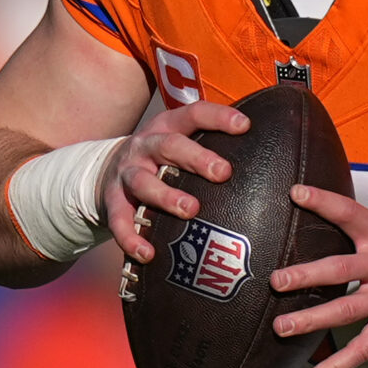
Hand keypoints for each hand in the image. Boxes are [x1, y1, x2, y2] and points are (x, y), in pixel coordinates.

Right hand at [103, 101, 247, 263]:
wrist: (103, 171)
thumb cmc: (159, 159)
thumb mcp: (178, 142)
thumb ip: (210, 146)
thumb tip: (264, 157)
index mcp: (167, 126)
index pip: (193, 114)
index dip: (218, 118)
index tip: (245, 126)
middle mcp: (146, 145)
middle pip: (169, 146)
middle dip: (196, 158)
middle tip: (223, 172)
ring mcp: (127, 172)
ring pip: (143, 182)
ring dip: (167, 196)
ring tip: (191, 210)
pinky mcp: (112, 200)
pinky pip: (120, 220)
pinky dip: (131, 237)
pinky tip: (148, 253)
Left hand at [267, 185, 367, 367]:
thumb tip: (330, 220)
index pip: (349, 213)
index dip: (322, 201)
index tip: (295, 192)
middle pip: (339, 269)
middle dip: (304, 275)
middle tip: (275, 281)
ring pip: (346, 311)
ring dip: (310, 319)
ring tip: (281, 327)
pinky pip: (365, 348)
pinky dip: (338, 365)